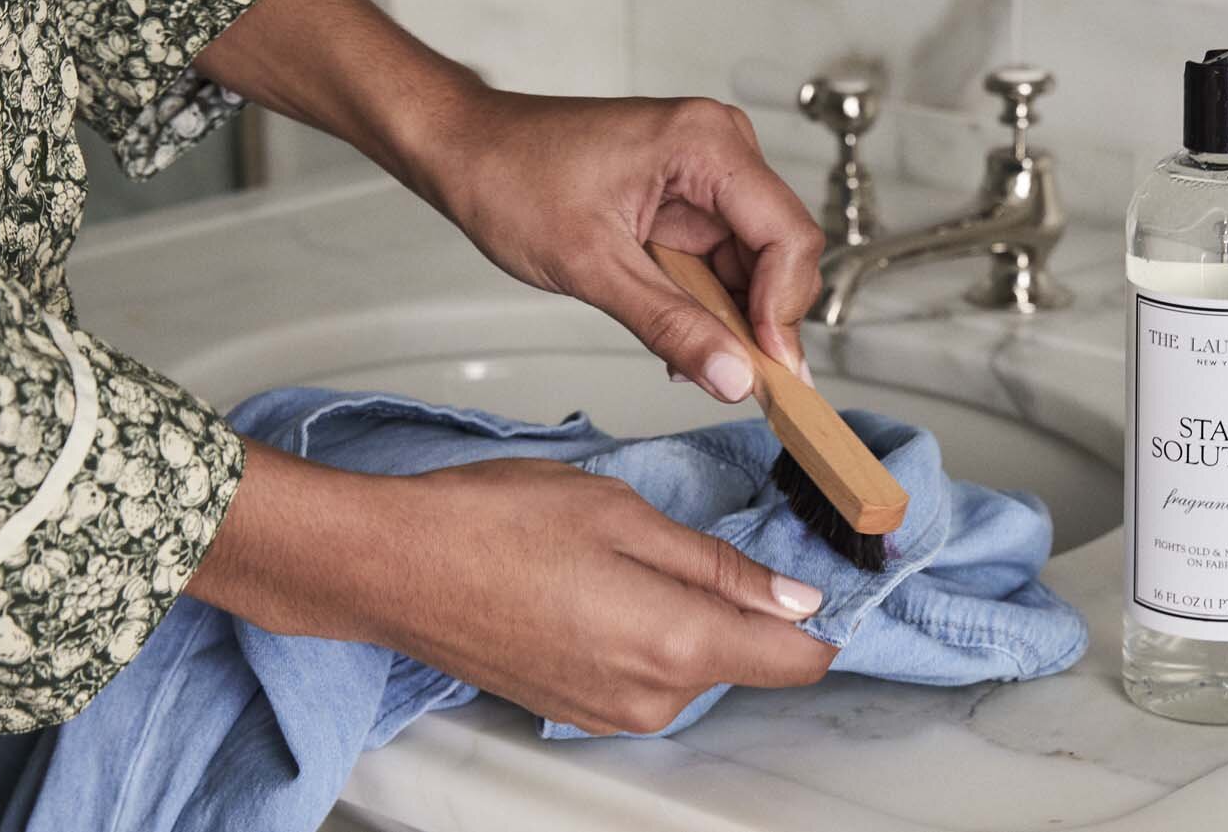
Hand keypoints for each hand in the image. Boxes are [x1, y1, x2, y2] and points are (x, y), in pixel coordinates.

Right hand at [189, 443, 836, 734]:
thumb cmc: (492, 525)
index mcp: (673, 642)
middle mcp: (649, 697)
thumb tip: (795, 596)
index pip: (795, 659)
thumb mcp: (622, 514)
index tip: (837, 575)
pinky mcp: (576, 708)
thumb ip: (717, 565)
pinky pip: (647, 674)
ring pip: (694, 664)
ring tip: (637, 550)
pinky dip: (648, 631)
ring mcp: (609, 711)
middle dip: (747, 603)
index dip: (826, 617)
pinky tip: (604, 582)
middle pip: (743, 657)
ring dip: (692, 614)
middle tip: (703, 534)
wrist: (390, 567)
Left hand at [417, 89, 824, 402]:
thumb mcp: (593, 267)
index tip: (765, 370)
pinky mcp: (690, 197)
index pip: (789, 235)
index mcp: (707, 144)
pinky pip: (724, 259)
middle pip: (781, 252)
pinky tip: (683, 337)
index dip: (784, 309)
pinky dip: (710, 304)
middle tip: (731, 379)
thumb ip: (672, 326)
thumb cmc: (512, 179)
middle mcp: (720, 148)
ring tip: (692, 361)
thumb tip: (734, 379)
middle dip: (759, 321)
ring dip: (733, 319)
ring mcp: (708, 172)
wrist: (466, 150)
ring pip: (757, 263)